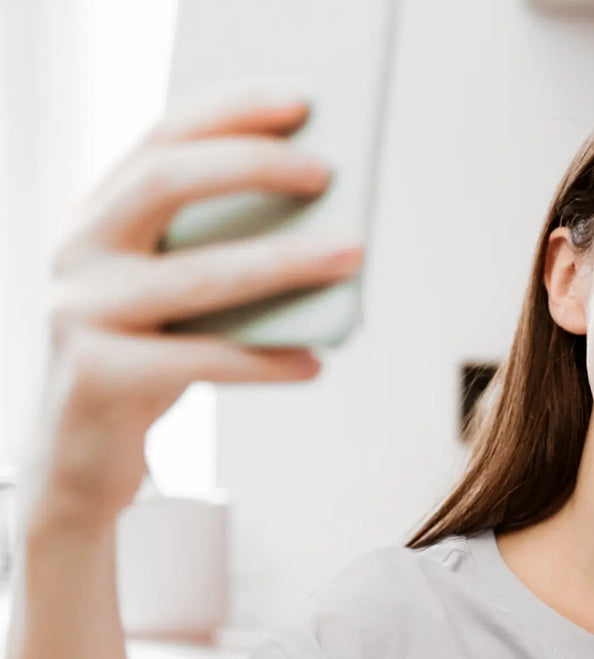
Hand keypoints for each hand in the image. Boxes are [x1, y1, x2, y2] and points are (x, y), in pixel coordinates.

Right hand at [27, 86, 364, 533]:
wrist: (82, 461)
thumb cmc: (148, 367)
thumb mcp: (175, 302)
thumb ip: (218, 257)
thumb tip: (327, 225)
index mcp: (96, 217)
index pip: (160, 137)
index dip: (230, 110)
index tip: (302, 99)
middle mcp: (76, 252)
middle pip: (166, 182)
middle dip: (252, 166)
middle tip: (328, 170)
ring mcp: (80, 313)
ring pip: (198, 277)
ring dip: (285, 263)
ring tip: (353, 256)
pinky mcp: (99, 377)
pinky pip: (202, 362)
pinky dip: (267, 362)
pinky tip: (316, 363)